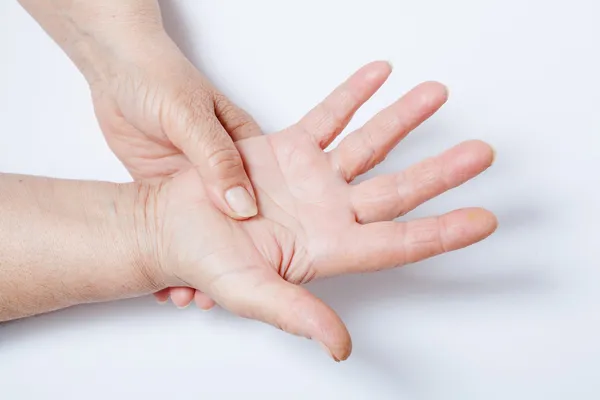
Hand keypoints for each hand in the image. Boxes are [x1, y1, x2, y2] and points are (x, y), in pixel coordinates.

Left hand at [90, 32, 262, 307]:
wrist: (116, 71)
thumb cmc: (160, 79)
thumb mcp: (191, 117)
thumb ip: (217, 160)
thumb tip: (243, 206)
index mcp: (246, 151)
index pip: (266, 203)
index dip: (263, 242)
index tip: (260, 273)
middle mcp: (225, 173)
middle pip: (238, 229)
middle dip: (233, 262)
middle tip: (221, 295)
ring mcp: (197, 185)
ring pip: (206, 235)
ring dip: (201, 263)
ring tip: (191, 295)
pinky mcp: (169, 191)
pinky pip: (176, 229)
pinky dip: (173, 253)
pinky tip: (166, 276)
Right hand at [138, 62, 497, 360]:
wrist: (169, 225)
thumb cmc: (204, 262)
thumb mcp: (251, 293)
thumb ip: (298, 315)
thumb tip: (340, 347)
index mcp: (328, 248)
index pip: (399, 241)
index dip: (443, 232)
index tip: (483, 220)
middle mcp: (330, 212)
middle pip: (399, 190)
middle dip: (442, 172)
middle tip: (482, 154)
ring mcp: (313, 178)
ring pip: (370, 145)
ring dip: (404, 119)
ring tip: (436, 94)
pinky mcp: (289, 149)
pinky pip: (330, 116)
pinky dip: (352, 95)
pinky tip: (378, 74)